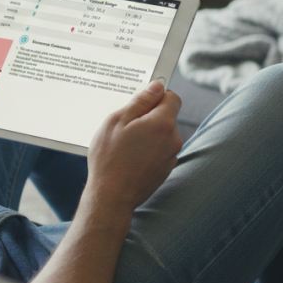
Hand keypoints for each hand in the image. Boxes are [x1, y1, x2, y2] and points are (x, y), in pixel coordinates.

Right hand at [84, 81, 182, 214]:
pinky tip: (129, 157)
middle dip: (148, 116)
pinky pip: (159, 150)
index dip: (157, 95)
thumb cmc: (110, 157)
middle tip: (125, 125)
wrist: (111, 196)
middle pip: (166, 116)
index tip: (142, 100)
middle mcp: (173, 139)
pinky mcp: (166, 169)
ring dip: (147, 133)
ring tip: (124, 144)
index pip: (172, 97)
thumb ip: (140, 101)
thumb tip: (157, 86)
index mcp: (163, 123)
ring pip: (162, 134)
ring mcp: (171, 156)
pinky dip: (147, 149)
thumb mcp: (117, 121)